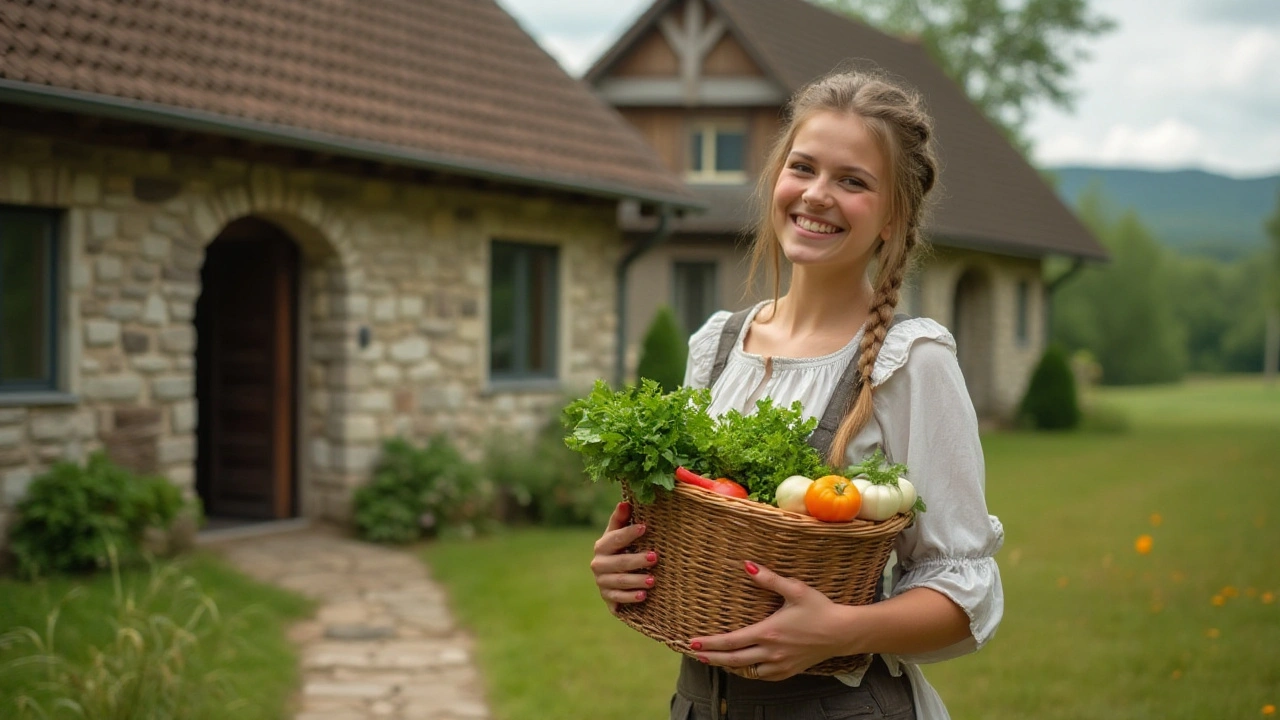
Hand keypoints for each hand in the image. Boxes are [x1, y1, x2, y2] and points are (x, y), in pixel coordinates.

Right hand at [590, 502, 657, 612]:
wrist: (611, 575)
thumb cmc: (620, 549)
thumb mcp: (618, 533)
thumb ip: (621, 519)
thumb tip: (625, 502)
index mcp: (602, 546)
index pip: (615, 538)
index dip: (629, 533)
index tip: (645, 527)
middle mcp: (598, 564)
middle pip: (619, 562)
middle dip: (637, 560)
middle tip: (655, 557)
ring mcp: (602, 582)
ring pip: (620, 581)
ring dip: (636, 581)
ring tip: (653, 580)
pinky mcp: (607, 597)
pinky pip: (618, 599)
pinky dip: (630, 598)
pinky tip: (643, 596)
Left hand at [689, 561, 854, 680]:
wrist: (843, 632)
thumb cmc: (820, 609)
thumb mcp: (795, 589)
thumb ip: (769, 579)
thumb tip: (746, 565)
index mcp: (768, 633)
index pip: (731, 641)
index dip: (710, 643)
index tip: (692, 642)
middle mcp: (771, 653)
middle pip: (733, 660)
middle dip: (711, 657)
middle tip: (694, 653)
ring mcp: (780, 665)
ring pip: (747, 671)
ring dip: (729, 666)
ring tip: (715, 659)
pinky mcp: (789, 671)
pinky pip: (762, 676)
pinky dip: (749, 672)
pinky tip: (744, 666)